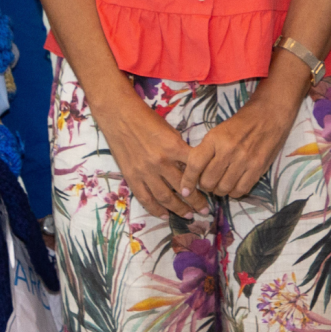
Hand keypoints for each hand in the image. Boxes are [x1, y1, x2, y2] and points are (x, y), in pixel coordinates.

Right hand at [92, 94, 197, 218]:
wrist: (119, 115)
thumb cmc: (147, 119)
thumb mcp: (170, 130)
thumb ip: (180, 149)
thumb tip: (192, 167)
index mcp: (173, 147)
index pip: (195, 169)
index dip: (204, 182)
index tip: (211, 189)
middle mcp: (160, 162)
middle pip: (183, 188)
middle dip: (196, 201)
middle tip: (204, 209)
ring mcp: (145, 172)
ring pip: (165, 198)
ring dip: (179, 209)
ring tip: (189, 215)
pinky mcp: (132, 177)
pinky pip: (145, 199)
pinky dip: (156, 210)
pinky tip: (165, 215)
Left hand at [177, 87, 296, 203]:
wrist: (269, 114)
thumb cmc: (241, 123)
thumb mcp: (218, 131)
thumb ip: (206, 151)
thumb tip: (194, 174)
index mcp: (215, 138)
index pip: (195, 164)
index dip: (188, 181)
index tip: (184, 190)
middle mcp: (229, 150)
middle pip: (208, 181)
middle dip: (205, 185)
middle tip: (208, 181)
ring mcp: (244, 160)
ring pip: (223, 189)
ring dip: (219, 190)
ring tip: (221, 182)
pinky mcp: (258, 168)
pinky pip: (240, 190)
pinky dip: (234, 192)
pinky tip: (234, 183)